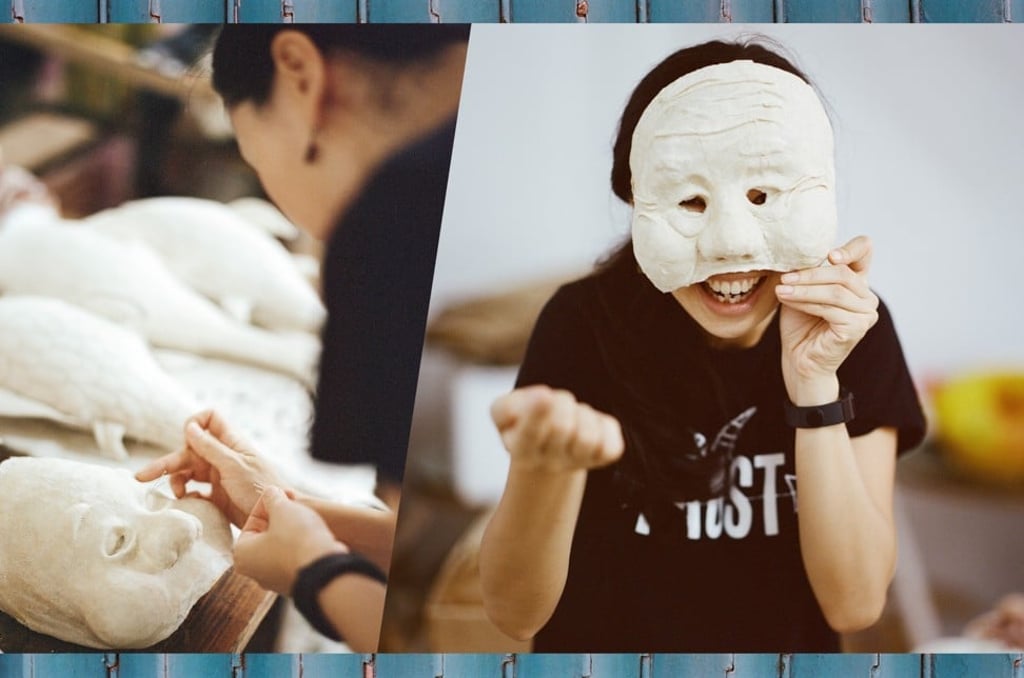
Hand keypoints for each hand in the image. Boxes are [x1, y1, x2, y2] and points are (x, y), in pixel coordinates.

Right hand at [135, 409, 285, 526]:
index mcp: (230, 443)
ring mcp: (218, 477)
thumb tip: (189, 427)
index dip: (195, 423)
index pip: (209, 419)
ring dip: (177, 481)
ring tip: (179, 495)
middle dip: (167, 462)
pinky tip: (187, 503)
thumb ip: (211, 448)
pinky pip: (194, 493)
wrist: (273, 519)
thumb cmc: (261, 487)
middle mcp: (222, 457)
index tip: (186, 438)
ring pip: (188, 472)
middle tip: (142, 477)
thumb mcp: (235, 466)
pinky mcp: (217, 497)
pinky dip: (187, 497)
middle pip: (189, 451)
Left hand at [234, 486, 346, 594]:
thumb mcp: (283, 509)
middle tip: (294, 506)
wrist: (324, 569)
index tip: (282, 496)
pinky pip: (296, 560)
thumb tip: (271, 492)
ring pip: (281, 548)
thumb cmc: (297, 539)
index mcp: (242, 554)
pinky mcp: (295, 584)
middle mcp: (255, 572)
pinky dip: (303, 547)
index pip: (252, 521)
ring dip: (293, 532)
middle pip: (266, 535)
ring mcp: (275, 581)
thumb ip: (273, 498)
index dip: (268, 504)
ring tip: (307, 520)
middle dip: (281, 518)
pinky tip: (314, 538)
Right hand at [490, 385, 623, 472]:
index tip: (544, 394)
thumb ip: (507, 406)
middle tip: (555, 405)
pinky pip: (612, 439)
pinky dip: (604, 425)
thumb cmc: (523, 423)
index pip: (529, 436)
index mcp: (522, 451)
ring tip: (572, 416)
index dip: (537, 415)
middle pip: (561, 426)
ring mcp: (579, 462)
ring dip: (581, 413)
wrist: (547, 451)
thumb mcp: (503, 413)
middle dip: (560, 403)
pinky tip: (590, 427)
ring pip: (588, 434)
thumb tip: (542, 398)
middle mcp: (550, 463)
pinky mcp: (605, 457)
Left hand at [775, 236, 878, 402]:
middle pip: (843, 273)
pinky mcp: (858, 327)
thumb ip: (807, 271)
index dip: (850, 248)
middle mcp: (867, 296)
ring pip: (835, 291)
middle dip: (810, 275)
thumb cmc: (800, 323)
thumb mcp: (802, 289)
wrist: (799, 358)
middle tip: (784, 278)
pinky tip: (787, 300)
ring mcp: (866, 313)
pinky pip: (830, 308)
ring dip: (804, 289)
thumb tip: (797, 252)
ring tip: (781, 289)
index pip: (864, 251)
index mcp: (857, 281)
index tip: (828, 255)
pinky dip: (806, 302)